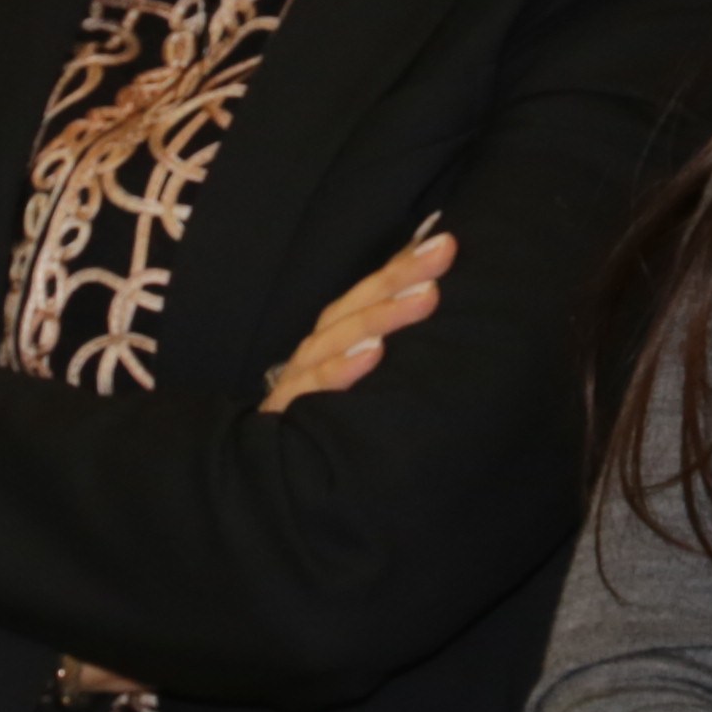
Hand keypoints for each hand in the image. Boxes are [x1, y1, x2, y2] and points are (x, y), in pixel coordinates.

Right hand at [266, 224, 452, 409]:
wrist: (266, 469)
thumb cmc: (322, 415)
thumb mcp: (355, 374)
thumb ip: (383, 339)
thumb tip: (430, 295)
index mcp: (335, 334)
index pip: (371, 291)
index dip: (404, 264)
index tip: (446, 243)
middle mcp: (317, 347)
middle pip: (358, 304)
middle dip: (401, 276)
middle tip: (443, 253)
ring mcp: (300, 377)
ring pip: (339, 338)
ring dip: (382, 316)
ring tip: (424, 297)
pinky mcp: (286, 411)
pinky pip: (313, 388)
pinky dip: (341, 370)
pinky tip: (372, 356)